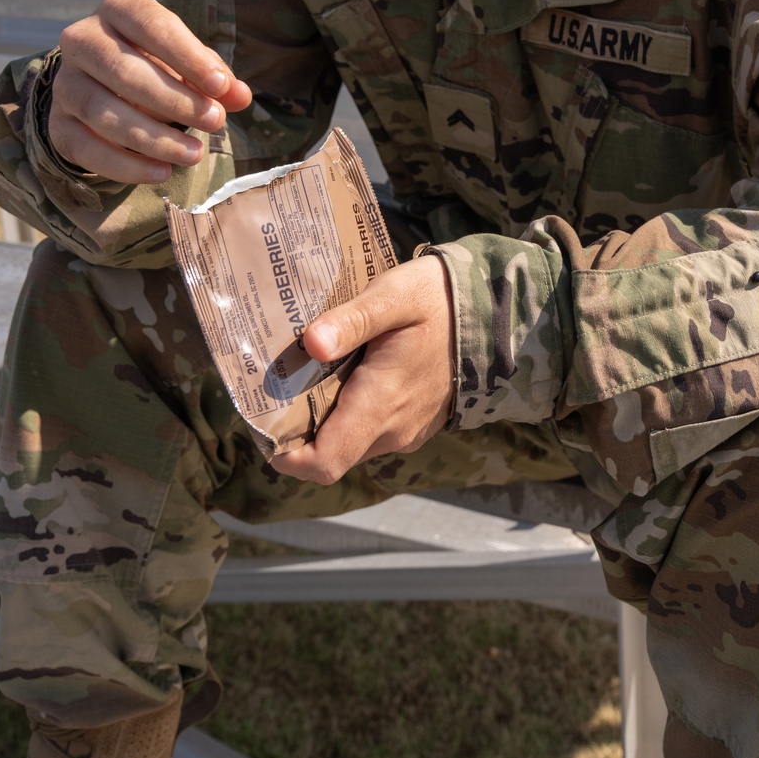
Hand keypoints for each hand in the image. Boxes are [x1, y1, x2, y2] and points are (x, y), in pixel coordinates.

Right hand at [49, 0, 251, 183]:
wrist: (106, 87)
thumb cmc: (158, 65)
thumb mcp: (189, 63)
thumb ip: (215, 77)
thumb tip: (240, 96)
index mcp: (117, 10)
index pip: (150, 24)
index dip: (186, 56)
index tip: (220, 86)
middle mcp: (82, 40)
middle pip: (124, 71)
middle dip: (174, 100)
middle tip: (215, 121)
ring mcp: (66, 84)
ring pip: (103, 112)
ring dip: (153, 138)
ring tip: (194, 154)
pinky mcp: (58, 125)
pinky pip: (86, 148)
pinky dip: (125, 165)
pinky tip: (161, 173)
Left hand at [270, 254, 454, 484]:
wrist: (495, 313)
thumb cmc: (440, 299)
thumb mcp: (395, 295)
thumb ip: (353, 320)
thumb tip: (310, 343)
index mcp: (381, 404)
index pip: (325, 462)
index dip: (287, 456)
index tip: (263, 423)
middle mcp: (392, 430)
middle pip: (329, 451)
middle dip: (298, 428)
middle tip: (276, 382)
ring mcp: (405, 430)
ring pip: (349, 440)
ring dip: (324, 417)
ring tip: (307, 371)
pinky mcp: (413, 423)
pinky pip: (370, 430)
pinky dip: (349, 411)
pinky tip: (343, 371)